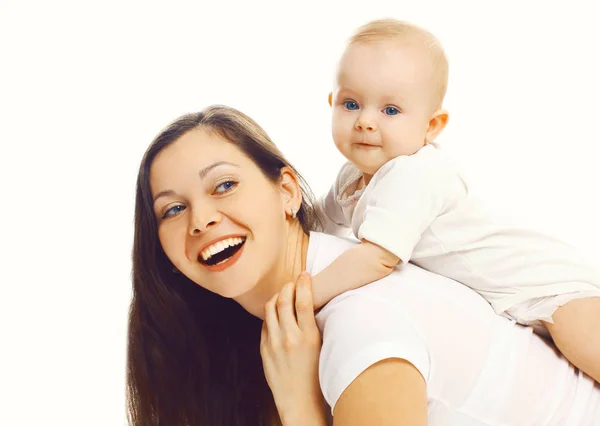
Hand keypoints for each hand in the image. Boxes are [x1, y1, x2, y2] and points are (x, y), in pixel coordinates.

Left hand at [260, 272, 325, 425]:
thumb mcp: (320, 347)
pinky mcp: (264, 349)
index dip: (304, 283)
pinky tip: (276, 313)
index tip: (305, 274)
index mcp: (309, 337)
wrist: (298, 400)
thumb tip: (306, 302)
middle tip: (293, 282)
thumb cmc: (314, 375)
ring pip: (270, 308)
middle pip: (284, 300)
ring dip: (277, 297)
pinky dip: (270, 314)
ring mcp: (274, 343)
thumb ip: (311, 325)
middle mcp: (290, 337)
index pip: (304, 301)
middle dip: (288, 286)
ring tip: (283, 294)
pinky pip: (264, 323)